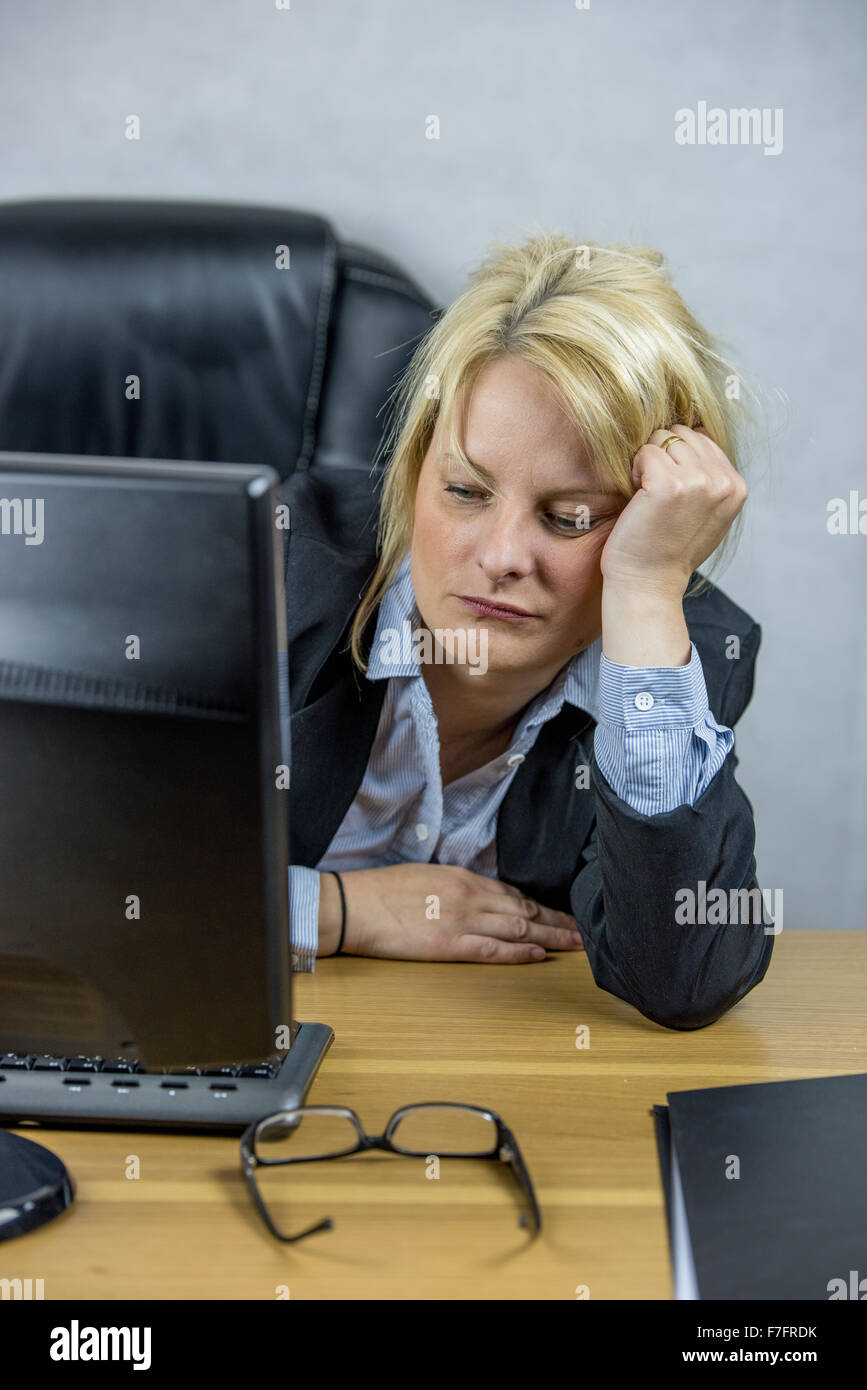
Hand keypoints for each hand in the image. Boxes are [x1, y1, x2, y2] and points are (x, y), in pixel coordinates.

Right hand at [320, 863, 583, 962]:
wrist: (351, 905)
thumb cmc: (381, 891)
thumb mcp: (424, 877)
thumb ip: (454, 887)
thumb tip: (476, 899)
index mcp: (461, 878)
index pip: (512, 892)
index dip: (540, 906)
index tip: (559, 914)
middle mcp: (468, 896)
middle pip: (523, 909)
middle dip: (556, 920)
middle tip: (583, 930)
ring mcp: (460, 920)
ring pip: (517, 928)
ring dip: (550, 936)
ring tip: (576, 945)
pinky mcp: (448, 945)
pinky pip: (492, 949)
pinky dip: (519, 952)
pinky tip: (539, 955)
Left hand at [600, 425, 748, 597]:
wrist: (649, 583)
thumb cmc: (669, 549)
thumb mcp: (707, 512)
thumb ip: (710, 475)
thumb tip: (699, 429)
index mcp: (737, 487)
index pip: (703, 439)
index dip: (678, 460)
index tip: (672, 496)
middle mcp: (724, 481)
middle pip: (683, 433)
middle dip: (663, 456)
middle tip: (657, 496)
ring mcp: (699, 481)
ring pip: (663, 438)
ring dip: (648, 463)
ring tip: (649, 498)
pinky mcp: (670, 483)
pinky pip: (645, 451)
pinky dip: (635, 470)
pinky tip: (639, 499)